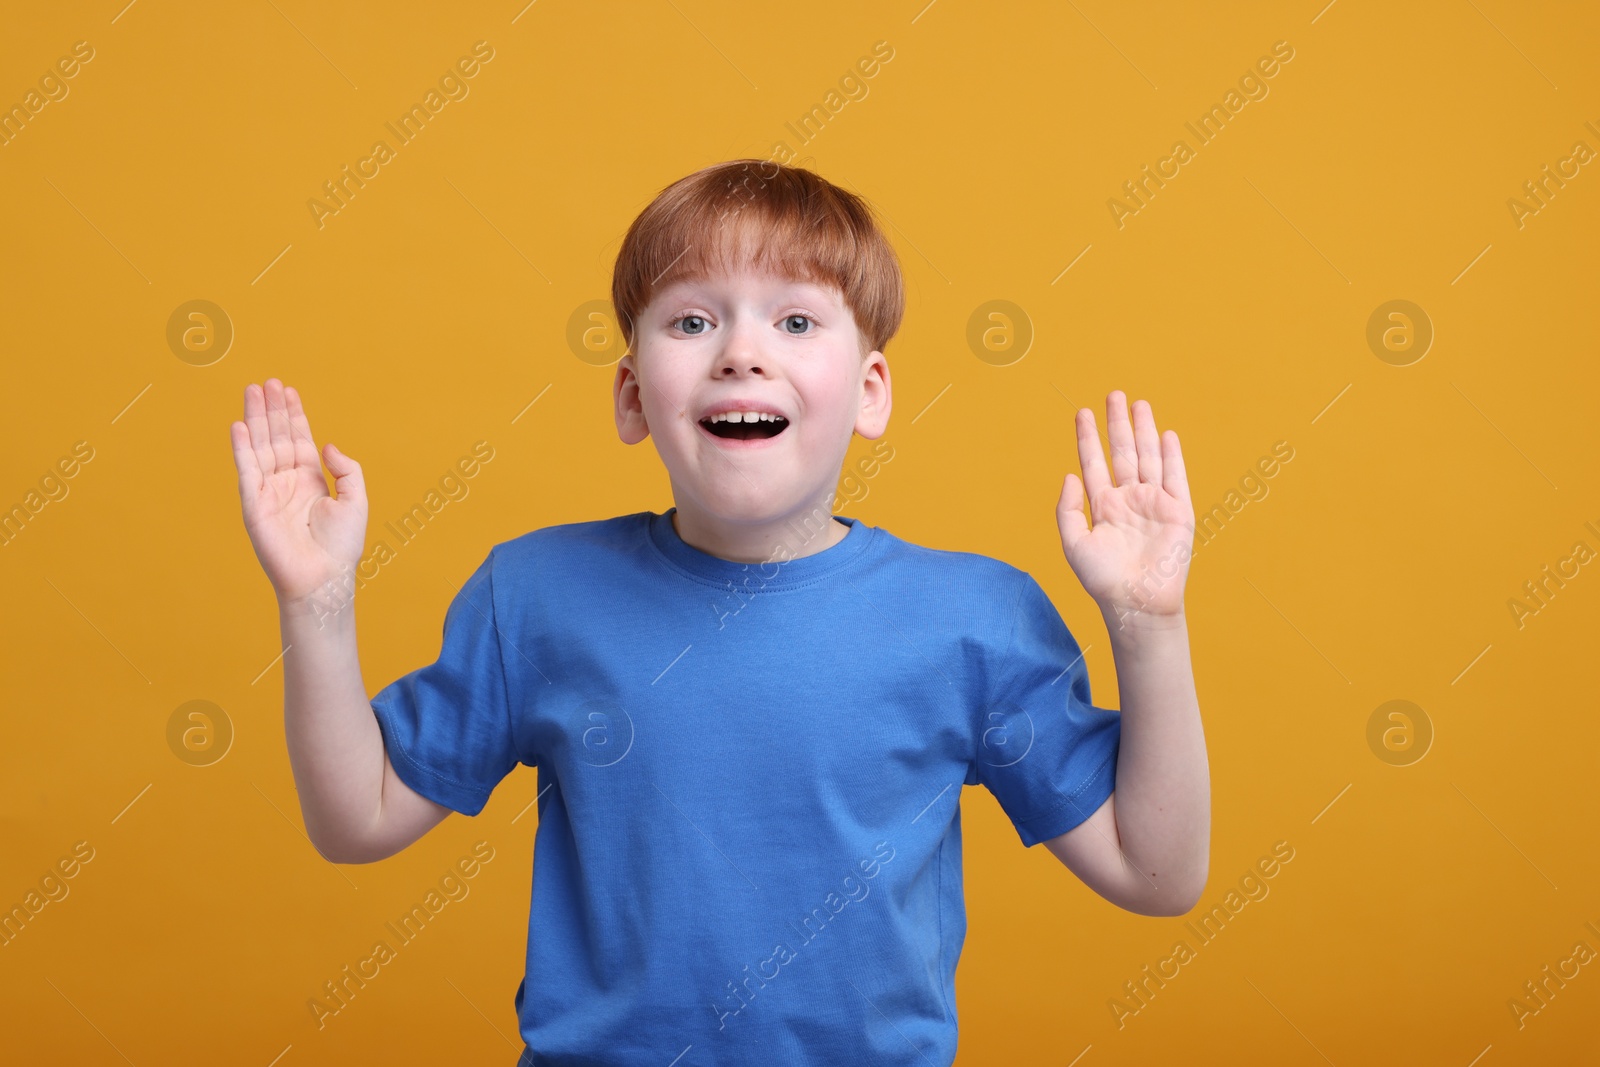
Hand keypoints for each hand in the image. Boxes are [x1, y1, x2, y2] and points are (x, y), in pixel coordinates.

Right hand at [230, 379, 368, 607]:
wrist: (324, 578)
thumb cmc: (341, 546)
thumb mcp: (356, 499)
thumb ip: (346, 468)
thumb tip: (326, 443)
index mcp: (310, 479)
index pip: (299, 439)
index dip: (293, 414)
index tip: (288, 390)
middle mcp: (287, 482)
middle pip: (277, 437)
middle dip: (272, 409)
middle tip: (267, 381)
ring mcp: (269, 492)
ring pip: (260, 447)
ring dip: (256, 419)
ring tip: (252, 391)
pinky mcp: (255, 505)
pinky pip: (247, 472)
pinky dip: (243, 449)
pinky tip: (240, 426)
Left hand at [1057, 391, 1194, 626]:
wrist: (1137, 603)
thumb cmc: (1103, 580)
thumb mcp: (1074, 544)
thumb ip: (1068, 509)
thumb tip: (1068, 475)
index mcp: (1103, 506)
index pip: (1093, 462)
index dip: (1088, 437)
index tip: (1082, 412)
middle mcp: (1128, 500)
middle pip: (1122, 452)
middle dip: (1117, 424)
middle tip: (1113, 394)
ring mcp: (1154, 503)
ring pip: (1148, 458)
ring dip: (1144, 431)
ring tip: (1138, 403)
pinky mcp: (1178, 512)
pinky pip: (1176, 478)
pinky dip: (1172, 456)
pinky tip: (1166, 435)